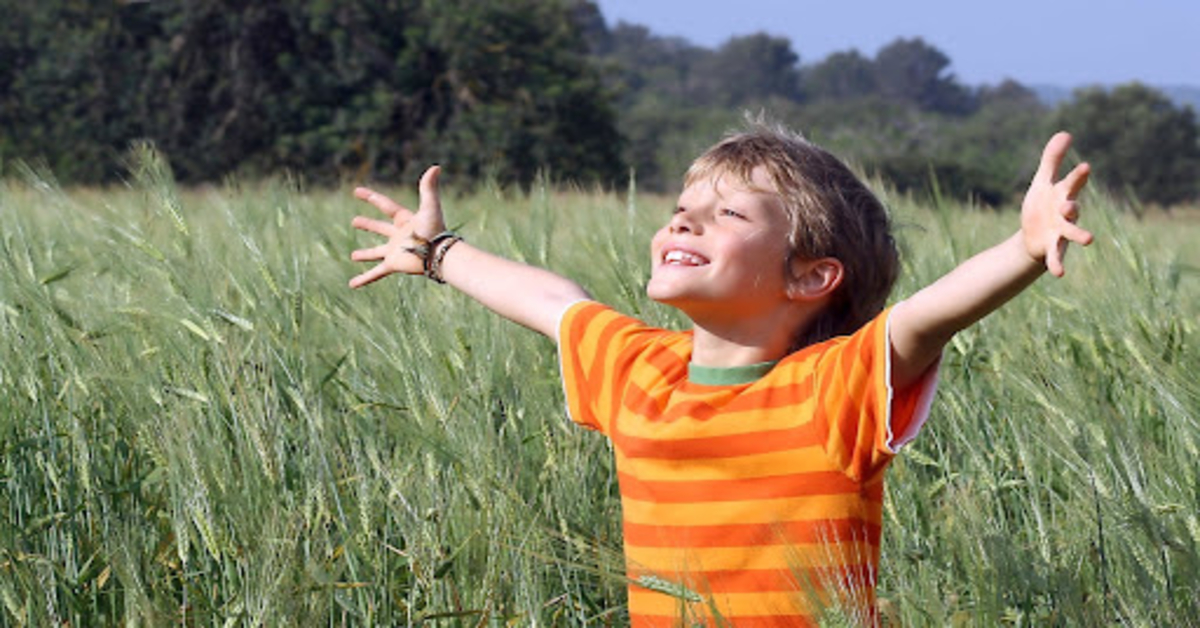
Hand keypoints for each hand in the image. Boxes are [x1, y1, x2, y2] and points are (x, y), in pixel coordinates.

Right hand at [349, 166, 446, 287]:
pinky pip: (375, 274)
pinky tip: (352, 284)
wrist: (438, 254)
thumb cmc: (435, 230)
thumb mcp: (430, 206)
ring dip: (365, 255)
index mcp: (404, 220)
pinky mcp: (393, 264)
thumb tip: (436, 166)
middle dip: (368, 225)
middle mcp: (398, 235)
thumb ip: (429, 187)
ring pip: (376, 253)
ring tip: (353, 256)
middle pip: (380, 228)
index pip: (385, 205)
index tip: (356, 191)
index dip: (371, 197)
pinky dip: (364, 279)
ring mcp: (395, 251)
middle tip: (354, 221)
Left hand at [1021, 132, 1093, 276]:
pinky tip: (1059, 274)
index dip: (1078, 176)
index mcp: (1062, 195)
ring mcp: (1060, 232)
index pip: (1071, 183)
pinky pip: (1057, 257)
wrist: (1032, 236)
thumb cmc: (1041, 206)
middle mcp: (1065, 214)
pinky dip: (1058, 264)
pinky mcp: (1052, 248)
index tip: (1085, 167)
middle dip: (1073, 206)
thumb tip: (1065, 132)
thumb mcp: (1042, 182)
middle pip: (1072, 209)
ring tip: (1089, 239)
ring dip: (1079, 235)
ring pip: (1072, 233)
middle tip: (1070, 205)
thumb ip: (1053, 159)